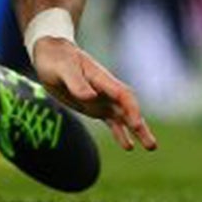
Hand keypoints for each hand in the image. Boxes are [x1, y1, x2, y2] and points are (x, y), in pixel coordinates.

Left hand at [30, 36, 158, 151]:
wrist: (50, 54)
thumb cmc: (56, 59)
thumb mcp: (63, 69)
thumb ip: (76, 82)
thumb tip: (91, 97)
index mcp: (101, 78)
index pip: (122, 95)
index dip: (131, 109)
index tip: (135, 124)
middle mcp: (106, 90)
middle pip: (128, 108)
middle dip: (140, 125)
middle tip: (152, 144)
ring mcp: (102, 98)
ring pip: (123, 117)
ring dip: (137, 131)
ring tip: (151, 147)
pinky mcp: (94, 106)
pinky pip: (111, 121)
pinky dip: (120, 132)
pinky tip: (128, 146)